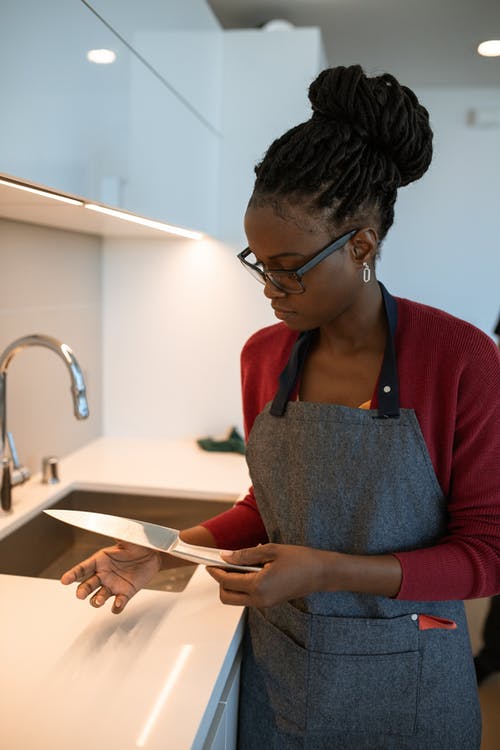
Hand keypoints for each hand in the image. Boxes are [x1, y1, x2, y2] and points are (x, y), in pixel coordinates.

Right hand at [60, 542, 161, 613]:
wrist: (153, 554)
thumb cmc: (137, 544)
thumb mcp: (126, 536)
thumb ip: (116, 532)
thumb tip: (107, 522)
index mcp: (99, 560)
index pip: (82, 568)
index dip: (72, 574)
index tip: (64, 580)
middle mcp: (102, 575)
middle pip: (86, 585)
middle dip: (82, 591)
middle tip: (80, 594)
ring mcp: (112, 586)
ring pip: (98, 597)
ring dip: (97, 600)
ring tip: (99, 600)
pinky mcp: (124, 594)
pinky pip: (118, 604)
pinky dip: (116, 606)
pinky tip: (118, 604)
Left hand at [206, 543, 326, 607]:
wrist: (322, 573)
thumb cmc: (300, 559)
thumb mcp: (271, 550)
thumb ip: (245, 555)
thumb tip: (225, 556)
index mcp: (259, 586)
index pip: (227, 581)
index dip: (215, 571)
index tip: (208, 561)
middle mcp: (260, 600)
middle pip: (227, 597)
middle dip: (219, 582)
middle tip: (220, 565)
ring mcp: (265, 604)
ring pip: (236, 599)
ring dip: (231, 584)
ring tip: (236, 564)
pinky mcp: (269, 603)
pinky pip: (248, 597)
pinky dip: (243, 586)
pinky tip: (249, 570)